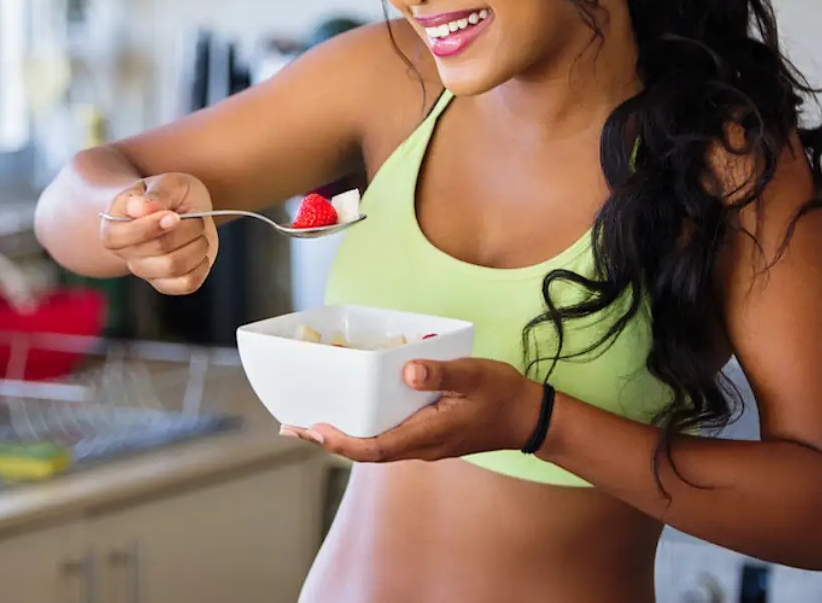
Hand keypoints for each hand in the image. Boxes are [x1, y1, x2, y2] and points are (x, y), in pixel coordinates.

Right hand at [99, 172, 217, 294]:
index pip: (129, 236)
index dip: (155, 225)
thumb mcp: (165, 183)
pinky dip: (201, 264)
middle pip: (160, 249)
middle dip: (187, 229)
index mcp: (114, 229)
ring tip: (198, 231)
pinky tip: (199, 249)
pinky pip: (187, 284)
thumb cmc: (167, 194)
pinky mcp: (168, 284)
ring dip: (197, 245)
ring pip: (175, 267)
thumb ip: (155, 194)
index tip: (175, 215)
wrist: (180, 208)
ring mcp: (147, 272)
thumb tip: (141, 209)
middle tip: (195, 217)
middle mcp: (127, 255)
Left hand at [281, 358, 544, 462]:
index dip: (341, 442)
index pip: (374, 448)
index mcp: (427, 435)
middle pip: (365, 450)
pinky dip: (364, 429)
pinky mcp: (428, 436)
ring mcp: (424, 444)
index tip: (314, 430)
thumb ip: (442, 373)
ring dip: (342, 436)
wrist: (529, 418)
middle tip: (293, 427)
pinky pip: (387, 437)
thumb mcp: (475, 376)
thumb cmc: (502, 395)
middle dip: (328, 440)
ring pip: (375, 446)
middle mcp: (420, 446)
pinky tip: (354, 412)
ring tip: (311, 423)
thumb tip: (408, 370)